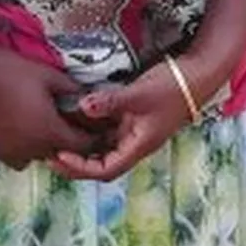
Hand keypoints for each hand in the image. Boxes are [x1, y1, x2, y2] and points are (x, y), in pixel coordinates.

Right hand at [0, 36, 104, 170]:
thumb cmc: (15, 71)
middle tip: (67, 121)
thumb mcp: (51, 76)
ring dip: (47, 146)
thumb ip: (74, 90)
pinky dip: (26, 148)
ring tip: (42, 122)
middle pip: (63, 154)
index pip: (83, 146)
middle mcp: (33, 149)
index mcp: (50, 132)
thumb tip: (91, 99)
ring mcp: (13, 152)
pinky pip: (20, 158)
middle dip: (68, 140)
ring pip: (41, 157)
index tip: (91, 125)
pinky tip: (22, 127)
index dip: (91, 136)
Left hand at [48, 54, 203, 181]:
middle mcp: (134, 144)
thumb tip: (82, 105)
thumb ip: (110, 101)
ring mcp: (133, 132)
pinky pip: (108, 130)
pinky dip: (92, 127)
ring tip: (58, 137)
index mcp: (137, 146)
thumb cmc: (172, 88)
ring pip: (103, 146)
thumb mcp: (139, 94)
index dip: (80, 167)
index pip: (104, 169)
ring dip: (82, 145)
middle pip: (101, 163)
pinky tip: (77, 117)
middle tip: (49, 152)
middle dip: (75, 162)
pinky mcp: (133, 118)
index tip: (58, 156)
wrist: (196, 76)